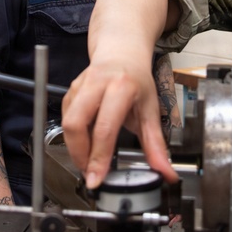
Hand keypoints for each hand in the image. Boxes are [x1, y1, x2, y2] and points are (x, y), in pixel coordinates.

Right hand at [61, 56, 177, 189]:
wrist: (122, 53)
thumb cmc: (137, 81)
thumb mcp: (151, 110)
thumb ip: (156, 144)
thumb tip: (166, 172)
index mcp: (121, 88)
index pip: (105, 128)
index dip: (98, 157)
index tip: (96, 178)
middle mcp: (97, 83)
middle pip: (75, 124)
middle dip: (79, 154)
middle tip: (89, 171)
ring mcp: (80, 85)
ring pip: (66, 122)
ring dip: (74, 147)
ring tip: (88, 160)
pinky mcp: (70, 90)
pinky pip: (65, 117)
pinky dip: (72, 135)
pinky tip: (84, 142)